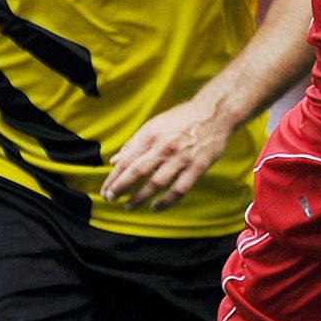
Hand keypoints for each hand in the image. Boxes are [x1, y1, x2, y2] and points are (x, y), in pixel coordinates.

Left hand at [102, 99, 229, 209]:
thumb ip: (134, 143)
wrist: (214, 113)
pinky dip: (166, 201)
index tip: (106, 189)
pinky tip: (155, 207)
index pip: (127, 159)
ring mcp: (181, 157)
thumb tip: (115, 161)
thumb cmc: (182, 118)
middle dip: (120, 187)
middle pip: (137, 171)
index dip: (114, 177)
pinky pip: (179, 189)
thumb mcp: (154, 125)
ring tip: (129, 206)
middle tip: (110, 198)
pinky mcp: (197, 167)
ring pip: (155, 183)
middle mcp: (164, 146)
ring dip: (140, 197)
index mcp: (151, 134)